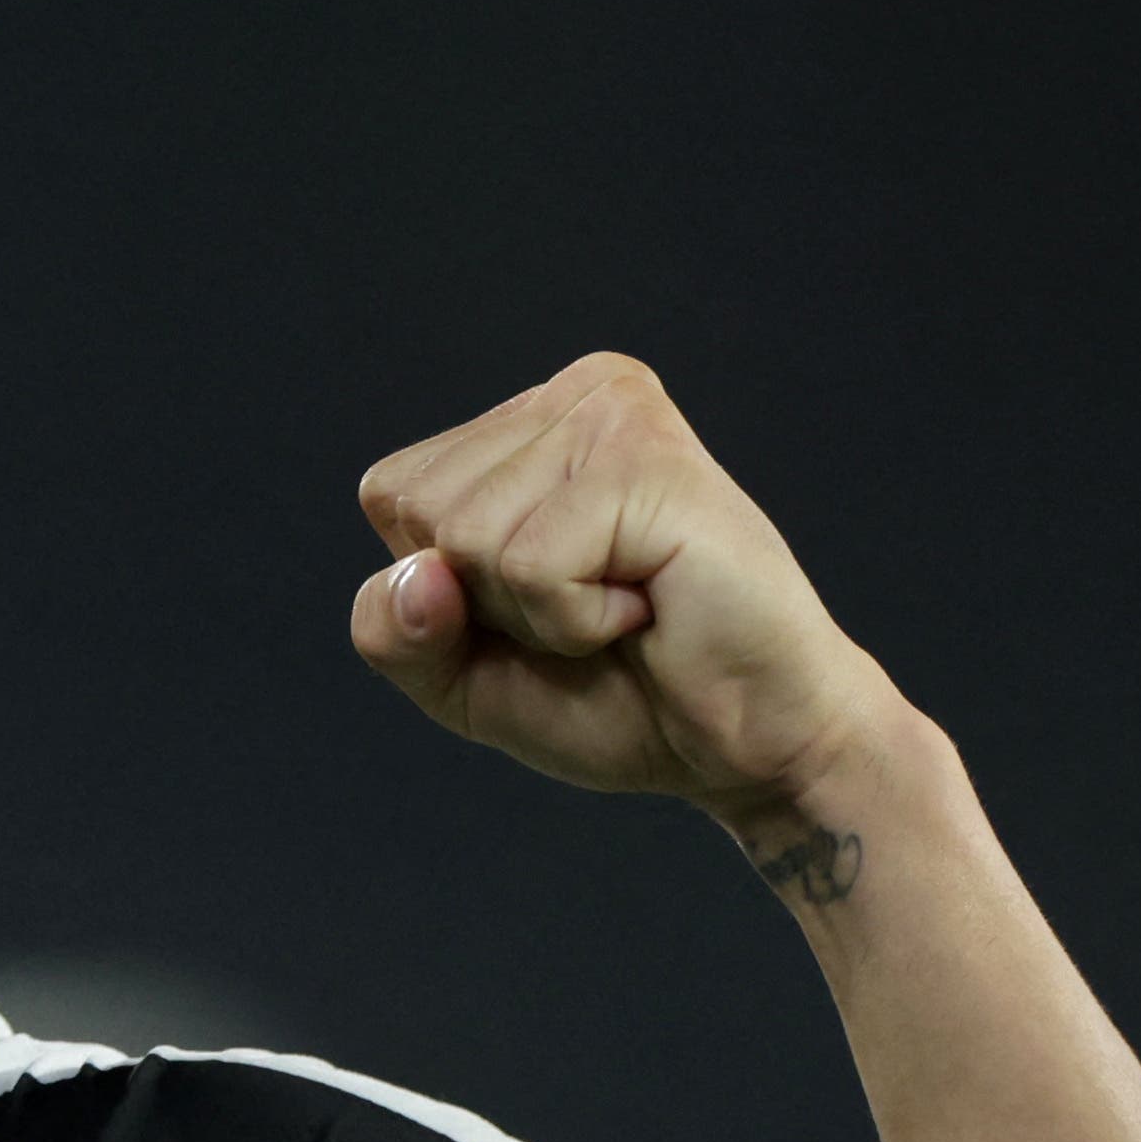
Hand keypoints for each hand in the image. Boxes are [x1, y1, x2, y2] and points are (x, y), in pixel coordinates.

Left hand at [347, 353, 903, 819]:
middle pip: (419, 511)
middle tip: (596, 607)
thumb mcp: (463, 678)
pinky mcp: (646, 462)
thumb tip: (415, 574)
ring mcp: (613, 415)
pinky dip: (575, 620)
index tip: (545, 602)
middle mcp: (576, 393)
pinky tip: (650, 606)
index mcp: (530, 421)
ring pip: (465, 536)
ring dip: (538, 612)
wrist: (748, 748)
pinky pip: (528, 563)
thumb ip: (392, 630)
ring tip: (628, 604)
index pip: (391, 495)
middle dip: (490, 599)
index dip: (445, 588)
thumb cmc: (620, 699)